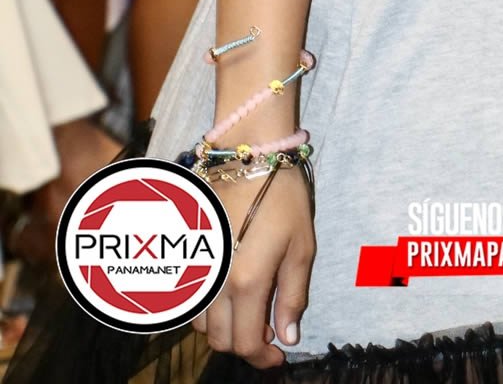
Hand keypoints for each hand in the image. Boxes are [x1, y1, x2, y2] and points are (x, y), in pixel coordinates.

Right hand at [192, 168, 314, 367]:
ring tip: (252, 308)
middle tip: (270, 329)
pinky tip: (231, 293)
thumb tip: (289, 336)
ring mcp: (198, 271)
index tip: (280, 355)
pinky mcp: (189, 258)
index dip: (264, 359)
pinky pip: (192, 302)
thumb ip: (293, 296)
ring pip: (202, 325)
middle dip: (246, 344)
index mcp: (247, 283)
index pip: (247, 343)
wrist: (248, 157)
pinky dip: (210, 311)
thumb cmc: (282, 197)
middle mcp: (216, 284)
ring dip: (226, 328)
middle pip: (221, 341)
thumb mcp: (301, 247)